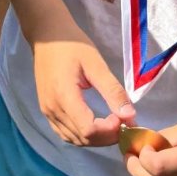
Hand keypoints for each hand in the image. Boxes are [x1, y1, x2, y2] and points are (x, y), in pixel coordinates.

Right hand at [33, 28, 133, 146]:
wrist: (47, 36)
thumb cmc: (72, 45)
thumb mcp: (95, 63)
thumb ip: (112, 90)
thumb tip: (130, 116)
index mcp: (64, 96)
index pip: (88, 130)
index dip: (109, 131)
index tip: (122, 117)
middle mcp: (52, 109)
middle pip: (83, 138)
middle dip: (106, 137)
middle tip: (123, 121)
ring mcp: (47, 111)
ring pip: (74, 139)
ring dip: (96, 138)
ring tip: (112, 124)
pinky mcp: (46, 110)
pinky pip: (65, 133)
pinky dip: (82, 136)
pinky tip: (95, 126)